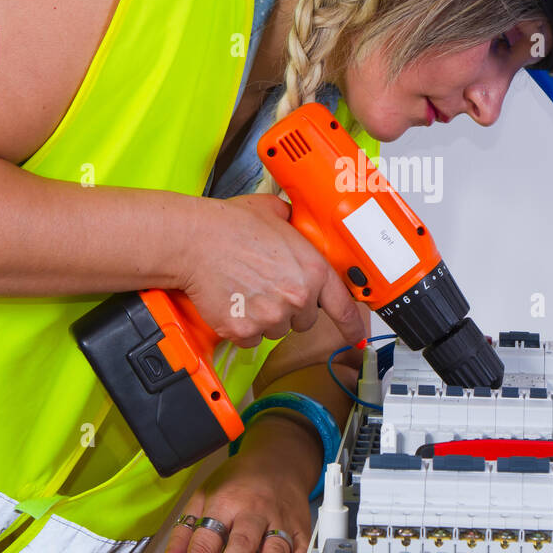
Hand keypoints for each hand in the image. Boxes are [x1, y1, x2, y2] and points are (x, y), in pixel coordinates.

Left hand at [155, 414, 317, 552]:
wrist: (278, 458)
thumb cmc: (238, 481)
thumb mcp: (203, 497)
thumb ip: (183, 533)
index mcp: (223, 503)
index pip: (202, 544)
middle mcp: (252, 510)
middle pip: (241, 543)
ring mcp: (278, 517)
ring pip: (274, 547)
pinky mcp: (300, 525)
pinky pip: (300, 547)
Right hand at [178, 193, 364, 348]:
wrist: (194, 241)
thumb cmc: (230, 226)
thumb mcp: (276, 214)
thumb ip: (297, 225)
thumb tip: (299, 222)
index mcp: (312, 270)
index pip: (343, 307)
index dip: (352, 326)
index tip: (357, 338)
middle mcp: (297, 297)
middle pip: (304, 319)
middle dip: (289, 306)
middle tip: (266, 284)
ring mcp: (271, 317)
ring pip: (276, 329)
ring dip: (264, 316)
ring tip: (246, 288)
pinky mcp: (243, 331)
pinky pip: (250, 338)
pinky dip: (241, 326)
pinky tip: (233, 300)